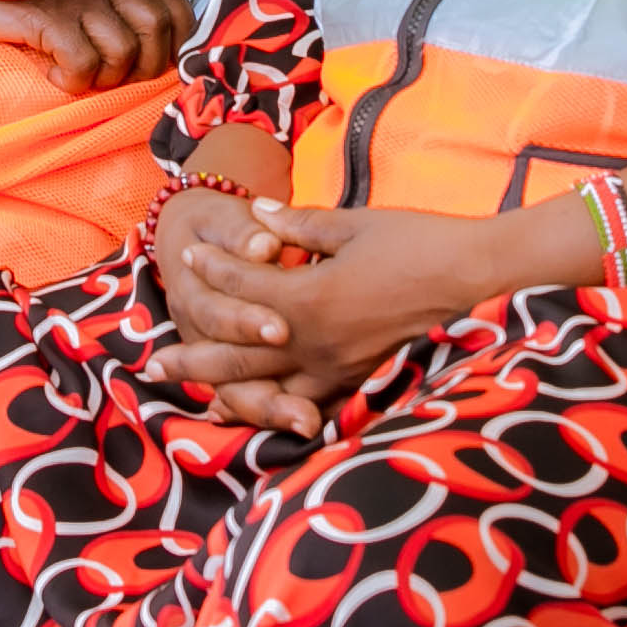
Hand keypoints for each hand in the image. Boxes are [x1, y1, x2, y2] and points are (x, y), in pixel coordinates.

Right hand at [0, 0, 191, 91]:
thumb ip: (114, 3)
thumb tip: (154, 49)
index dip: (175, 37)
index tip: (154, 60)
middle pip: (156, 29)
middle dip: (144, 67)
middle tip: (110, 77)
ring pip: (122, 51)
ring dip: (104, 78)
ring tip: (75, 73)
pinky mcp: (46, 18)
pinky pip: (82, 65)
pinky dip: (72, 82)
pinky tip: (50, 73)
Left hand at [149, 198, 592, 432]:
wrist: (476, 278)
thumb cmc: (418, 242)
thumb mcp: (352, 225)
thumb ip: (299, 227)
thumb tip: (259, 216)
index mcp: (309, 302)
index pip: (242, 290)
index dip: (213, 268)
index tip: (186, 253)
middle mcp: (316, 346)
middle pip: (238, 360)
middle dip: (192, 361)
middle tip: (150, 364)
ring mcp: (339, 369)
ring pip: (270, 394)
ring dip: (230, 395)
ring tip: (197, 401)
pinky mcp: (360, 378)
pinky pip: (310, 402)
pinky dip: (279, 408)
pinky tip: (265, 410)